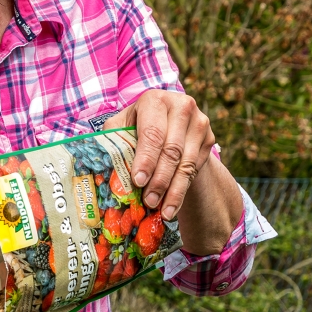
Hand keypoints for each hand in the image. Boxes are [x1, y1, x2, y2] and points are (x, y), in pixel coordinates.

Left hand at [108, 89, 216, 220]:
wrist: (169, 125)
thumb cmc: (137, 128)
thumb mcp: (122, 128)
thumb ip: (114, 142)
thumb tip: (103, 169)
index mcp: (154, 100)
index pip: (152, 133)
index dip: (145, 159)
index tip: (138, 181)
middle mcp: (181, 106)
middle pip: (171, 150)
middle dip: (159, 180)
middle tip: (148, 201)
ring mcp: (199, 122)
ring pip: (186, 163)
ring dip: (173, 190)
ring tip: (162, 211)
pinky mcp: (209, 138)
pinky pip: (195, 169)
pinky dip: (182, 189)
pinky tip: (172, 205)